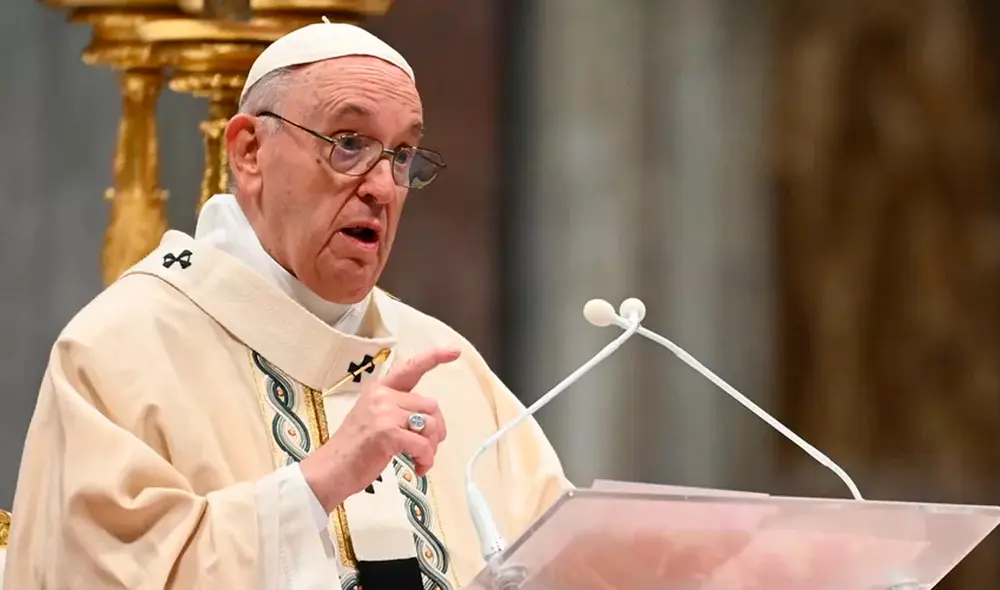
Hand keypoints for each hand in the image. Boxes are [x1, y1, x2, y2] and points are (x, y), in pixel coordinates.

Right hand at [301, 347, 460, 512]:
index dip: (435, 357)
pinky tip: (418, 468)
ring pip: (431, 424)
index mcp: (379, 389)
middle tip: (428, 448)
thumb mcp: (373, 419)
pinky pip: (423, 444)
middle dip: (436, 430)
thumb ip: (397, 410)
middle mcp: (382, 395)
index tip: (454, 351)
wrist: (330, 471)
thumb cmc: (354, 450)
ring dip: (431, 447)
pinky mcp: (388, 433)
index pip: (411, 368)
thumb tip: (430, 419)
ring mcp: (384, 413)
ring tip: (420, 460)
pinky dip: (426, 459)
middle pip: (431, 405)